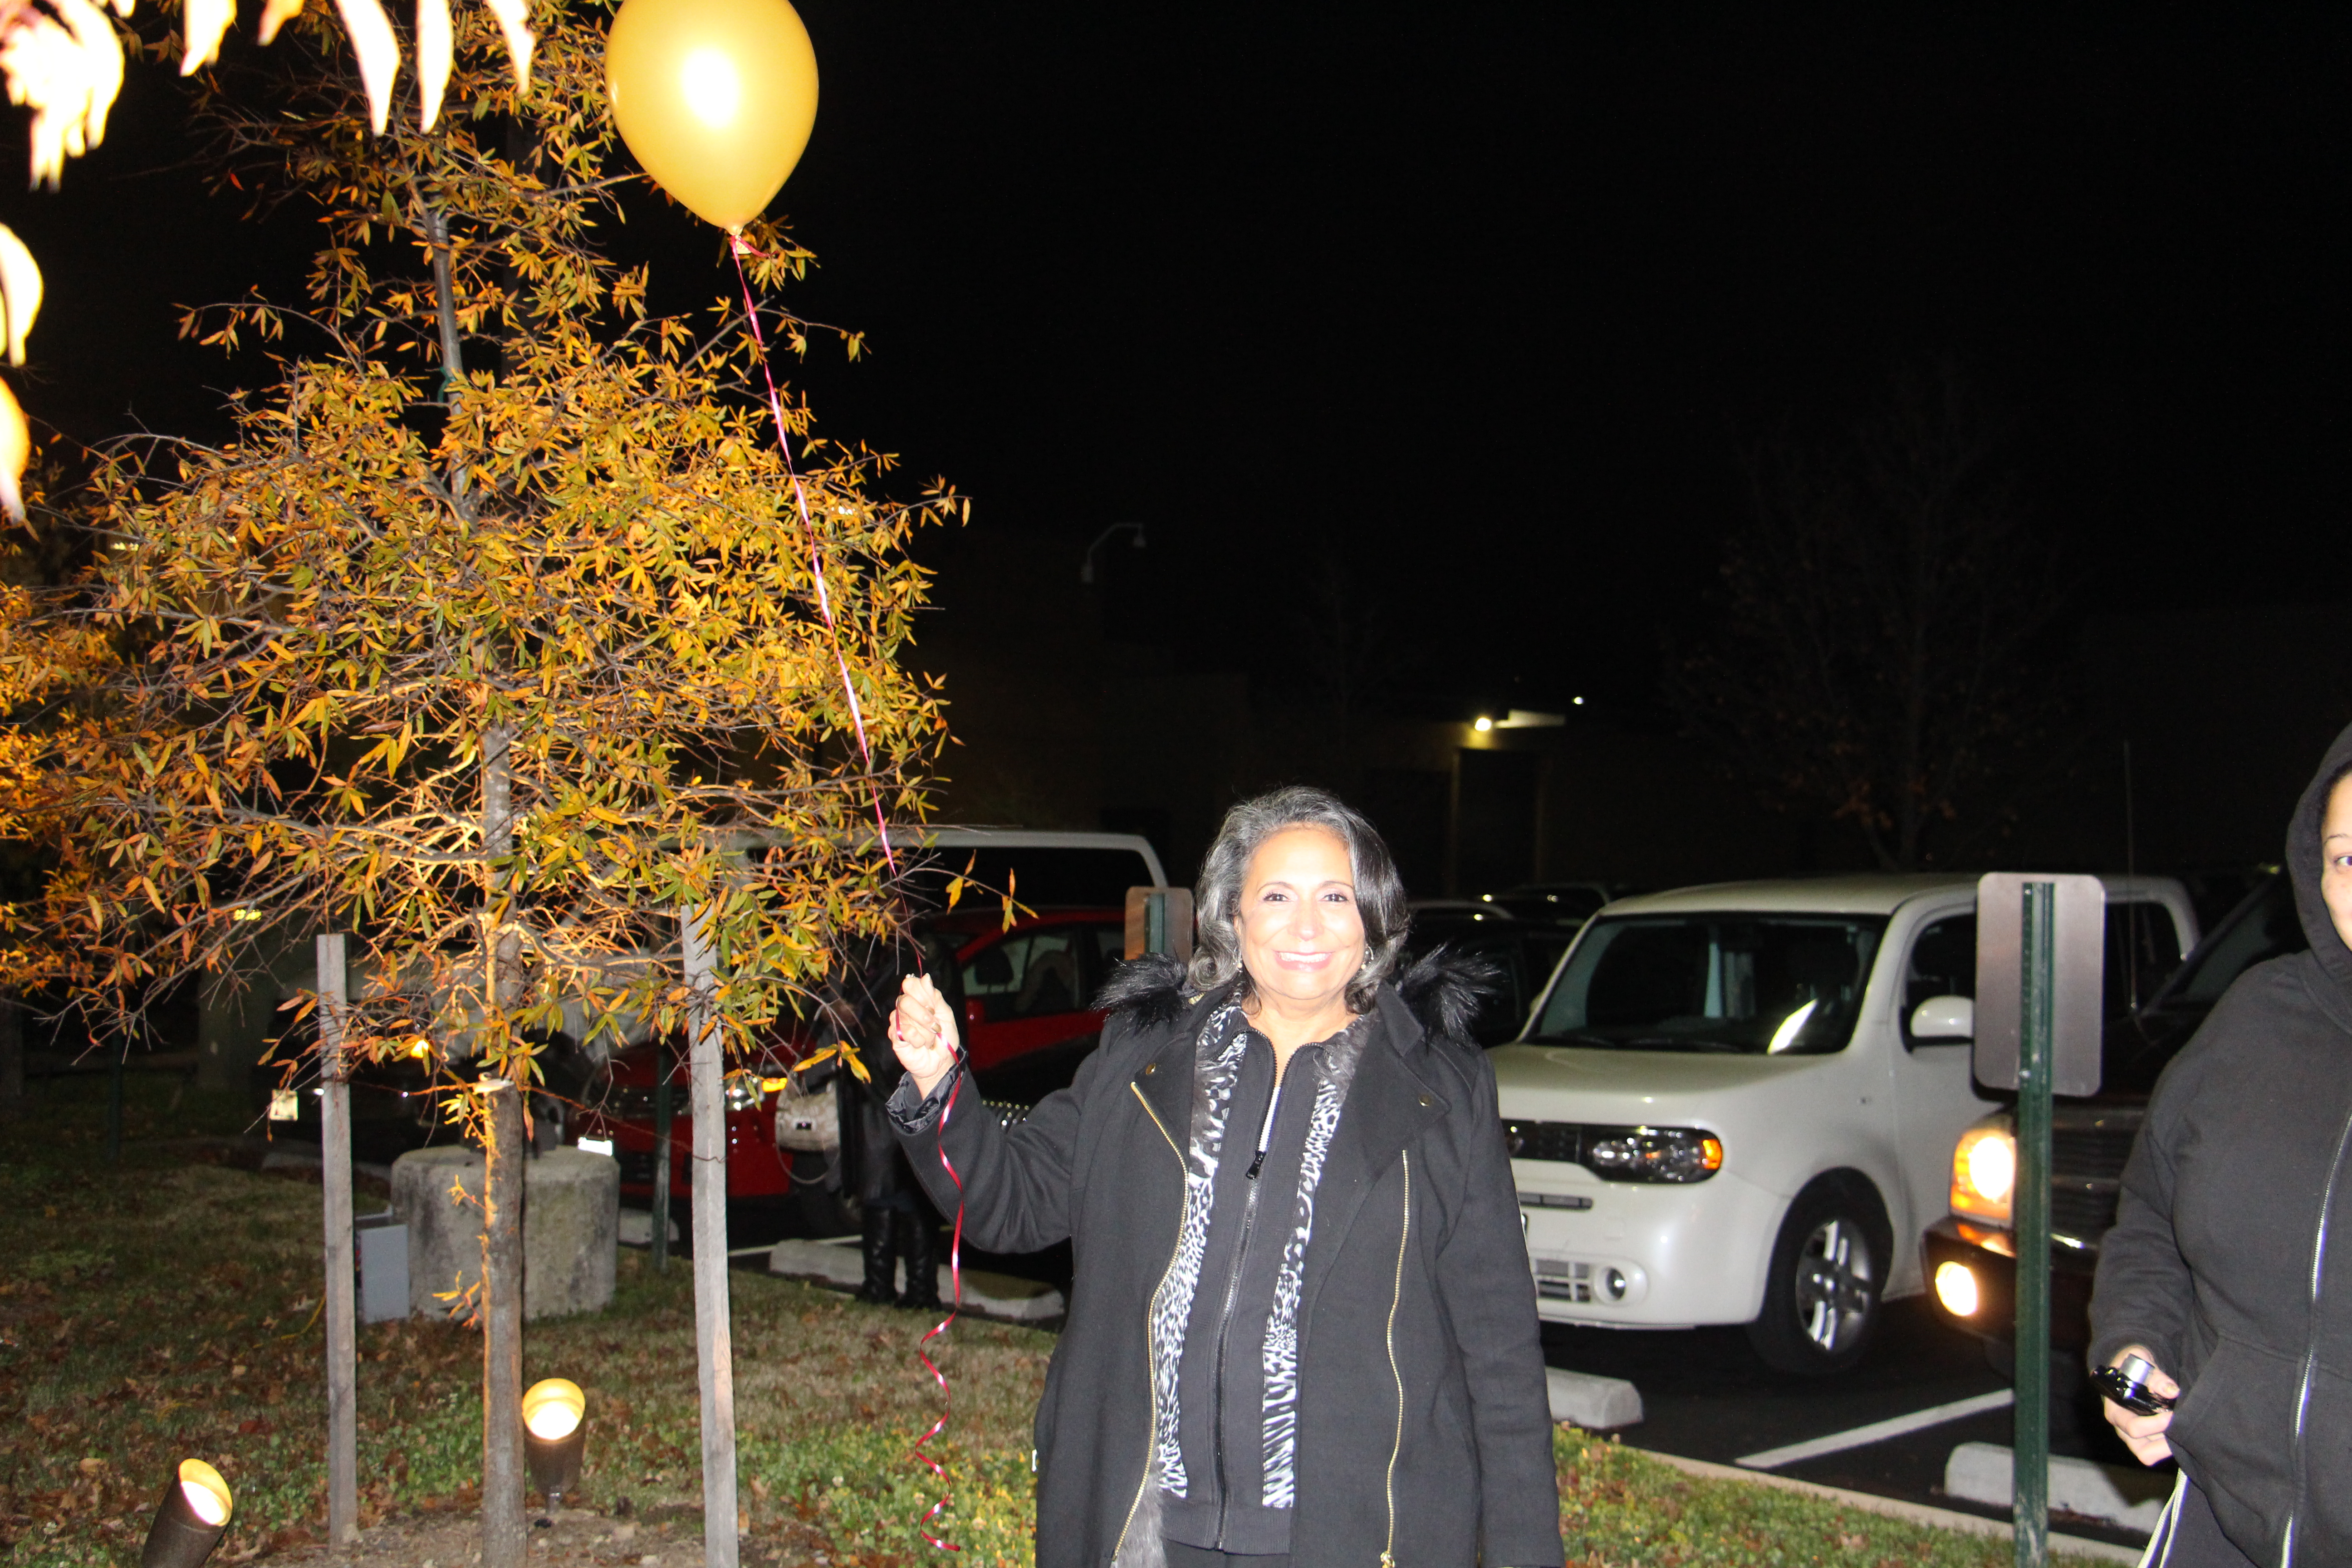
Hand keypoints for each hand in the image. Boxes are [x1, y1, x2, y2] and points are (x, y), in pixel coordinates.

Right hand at [890, 973, 960, 1097]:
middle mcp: (904, 1008)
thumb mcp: (946, 1014)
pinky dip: (919, 1040)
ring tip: (930, 1038)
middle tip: (935, 1026)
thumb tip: (926, 977)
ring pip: (907, 1018)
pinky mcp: (895, 1037)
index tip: (933, 1007)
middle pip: (905, 1000)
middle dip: (925, 1015)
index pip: (910, 983)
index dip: (922, 993)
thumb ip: (935, 996)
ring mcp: (897, 1022)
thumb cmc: (944, 1037)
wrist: (942, 1061)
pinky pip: (905, 1032)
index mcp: (917, 999)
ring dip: (926, 1031)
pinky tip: (921, 1044)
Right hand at [2101, 1345, 2179, 1464]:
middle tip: (2181, 1423)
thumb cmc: (2132, 1364)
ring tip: (2182, 1429)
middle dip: (2166, 1439)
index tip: (2173, 1413)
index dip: (2156, 1424)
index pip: (2134, 1428)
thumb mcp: (2139, 1361)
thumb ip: (2154, 1375)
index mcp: (2115, 1411)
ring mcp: (2133, 1438)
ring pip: (2152, 1455)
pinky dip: (2170, 1447)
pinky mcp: (2145, 1441)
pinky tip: (2181, 1431)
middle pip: (2143, 1450)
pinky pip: (2157, 1453)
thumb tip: (2171, 1391)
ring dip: (2169, 1446)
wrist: (2132, 1368)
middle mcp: (2122, 1428)